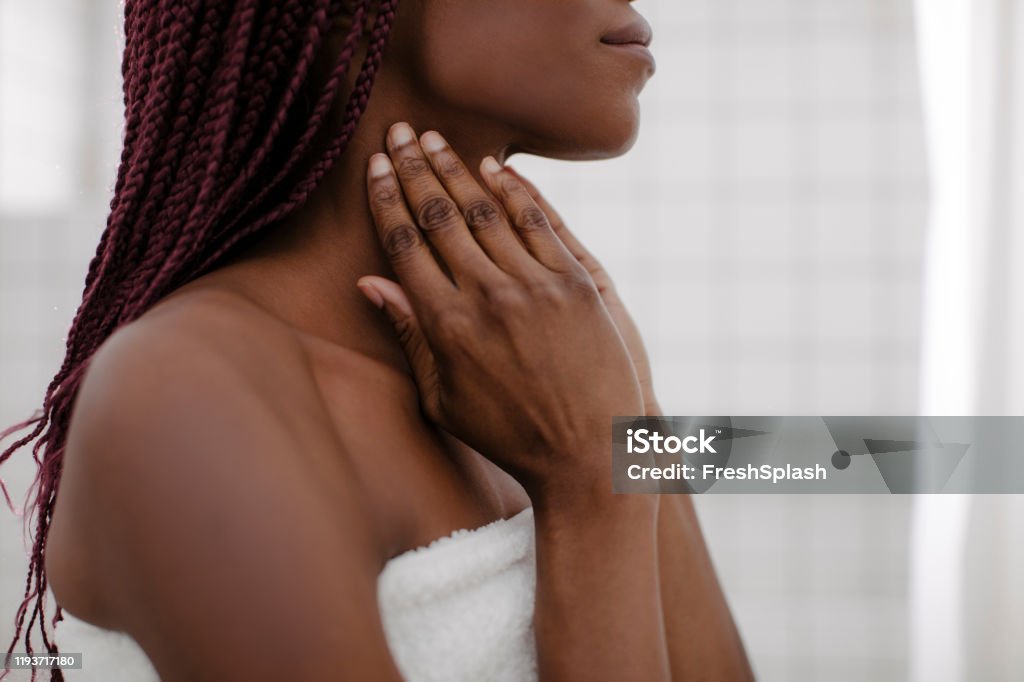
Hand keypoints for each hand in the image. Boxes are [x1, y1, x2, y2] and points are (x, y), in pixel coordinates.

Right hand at [357, 123, 643, 500]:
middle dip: (413, 168)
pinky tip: (494, 167)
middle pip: (439, 217)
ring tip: (434, 139)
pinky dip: (514, 190)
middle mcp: (486, 297)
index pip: (405, 245)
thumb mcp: (444, 399)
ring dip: (456, 169)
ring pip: (486, 211)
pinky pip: (539, 222)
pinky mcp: (576, 282)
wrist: (591, 452)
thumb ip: (409, 336)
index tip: (374, 168)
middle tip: (398, 132)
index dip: (386, 200)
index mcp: (446, 327)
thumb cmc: (509, 434)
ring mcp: (535, 286)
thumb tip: (370, 283)